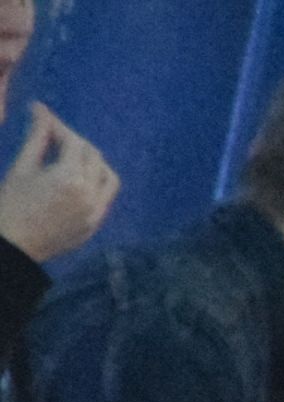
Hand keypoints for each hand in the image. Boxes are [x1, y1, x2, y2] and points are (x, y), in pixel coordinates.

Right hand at [0, 106, 119, 265]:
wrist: (13, 245)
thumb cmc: (10, 203)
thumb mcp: (22, 167)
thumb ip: (37, 138)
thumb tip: (40, 110)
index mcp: (69, 178)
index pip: (74, 142)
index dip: (59, 126)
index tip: (43, 117)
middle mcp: (90, 195)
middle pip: (93, 156)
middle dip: (75, 141)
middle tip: (54, 135)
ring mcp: (96, 212)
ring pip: (108, 176)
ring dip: (94, 161)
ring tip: (70, 156)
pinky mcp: (95, 225)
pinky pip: (106, 197)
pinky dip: (98, 182)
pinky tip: (78, 178)